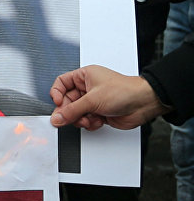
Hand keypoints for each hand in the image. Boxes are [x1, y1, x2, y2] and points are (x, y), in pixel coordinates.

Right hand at [49, 65, 170, 130]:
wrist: (143, 103)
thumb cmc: (124, 91)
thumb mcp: (92, 99)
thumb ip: (71, 111)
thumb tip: (57, 118)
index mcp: (84, 76)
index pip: (61, 83)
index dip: (56, 94)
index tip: (57, 103)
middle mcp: (88, 88)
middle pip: (67, 102)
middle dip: (69, 112)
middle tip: (69, 118)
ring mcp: (93, 101)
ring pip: (75, 113)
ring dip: (80, 119)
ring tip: (88, 119)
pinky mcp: (99, 112)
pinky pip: (85, 120)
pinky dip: (90, 123)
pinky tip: (98, 120)